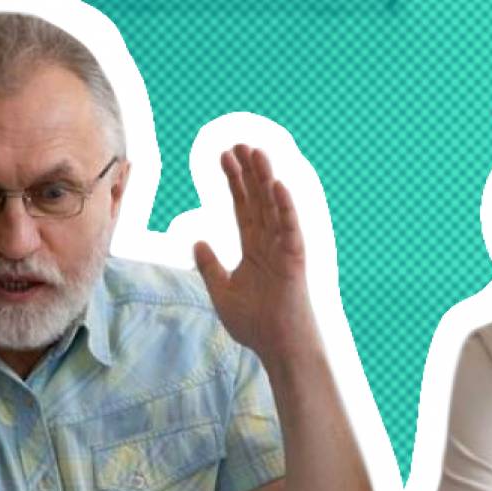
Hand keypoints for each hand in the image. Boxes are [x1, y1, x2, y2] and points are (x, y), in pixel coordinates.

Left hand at [192, 145, 317, 365]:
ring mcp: (283, 249)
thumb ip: (209, 265)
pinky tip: (277, 185)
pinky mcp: (294, 259)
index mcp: (253, 248)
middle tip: (238, 144)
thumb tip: (197, 241)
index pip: (242, 207)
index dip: (234, 181)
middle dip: (248, 172)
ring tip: (256, 152)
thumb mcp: (221, 291)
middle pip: (257, 200)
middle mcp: (269, 243)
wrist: (276, 347)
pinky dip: (285, 207)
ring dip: (265, 179)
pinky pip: (290, 228)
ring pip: (274, 207)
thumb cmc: (254, 324)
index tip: (224, 157)